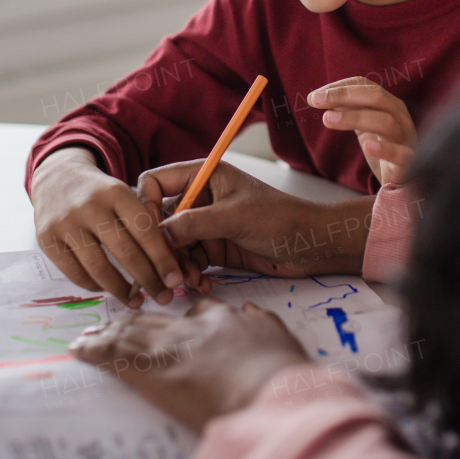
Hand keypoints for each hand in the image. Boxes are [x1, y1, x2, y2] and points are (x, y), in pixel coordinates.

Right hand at [30, 147, 200, 305]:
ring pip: (100, 268)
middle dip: (148, 280)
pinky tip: (109, 290)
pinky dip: (96, 286)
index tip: (175, 281)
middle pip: (125, 252)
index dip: (163, 259)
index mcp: (116, 192)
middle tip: (163, 297)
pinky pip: (76, 274)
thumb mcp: (123, 196)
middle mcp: (90, 207)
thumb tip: (167, 267)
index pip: (145, 230)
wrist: (57, 178)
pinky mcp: (46, 239)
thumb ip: (142, 224)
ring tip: (137, 301)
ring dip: (122, 290)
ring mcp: (66, 224)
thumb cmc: (101, 194)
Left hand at [69, 298, 307, 431]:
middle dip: (128, 322)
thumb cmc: (283, 373)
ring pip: (129, 334)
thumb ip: (263, 324)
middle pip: (152, 320)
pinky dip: (93, 351)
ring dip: (104, 335)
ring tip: (87, 337)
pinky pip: (114, 356)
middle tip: (108, 325)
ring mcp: (171, 347)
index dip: (174, 316)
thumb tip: (252, 313)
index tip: (164, 321)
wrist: (272, 391)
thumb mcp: (281, 340)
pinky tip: (79, 350)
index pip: (194, 311)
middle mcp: (192, 328)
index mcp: (224, 320)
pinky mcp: (153, 371)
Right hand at [138, 161, 372, 288]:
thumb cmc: (281, 219)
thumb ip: (193, 223)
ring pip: (173, 244)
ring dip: (176, 264)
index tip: (149, 232)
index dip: (146, 205)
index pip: (157, 182)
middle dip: (162, 244)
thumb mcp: (234, 217)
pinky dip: (190, 273)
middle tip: (167, 267)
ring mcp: (207, 224)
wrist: (312, 246)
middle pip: (161, 218)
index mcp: (204, 176)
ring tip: (188, 280)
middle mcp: (201, 197)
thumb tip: (157, 234)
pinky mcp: (215, 247)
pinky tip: (200, 283)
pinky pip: (189, 260)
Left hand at [308, 77, 417, 186]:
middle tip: (316, 101)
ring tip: (328, 119)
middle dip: (343, 95)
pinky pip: (401, 154)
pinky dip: (385, 148)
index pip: (366, 85)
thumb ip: (349, 110)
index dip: (340, 87)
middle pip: (376, 97)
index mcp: (390, 104)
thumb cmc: (383, 148)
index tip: (316, 95)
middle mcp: (400, 117)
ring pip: (386, 122)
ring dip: (355, 117)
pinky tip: (368, 146)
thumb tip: (322, 97)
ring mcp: (407, 139)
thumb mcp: (364, 126)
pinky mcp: (410, 163)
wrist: (405, 180)